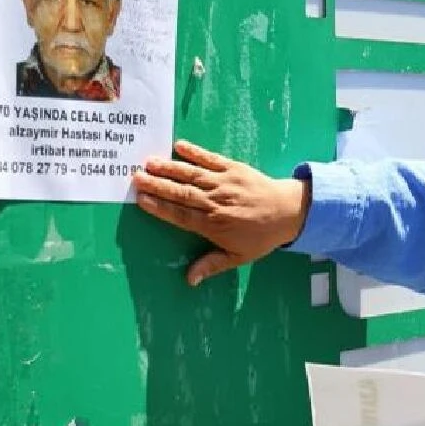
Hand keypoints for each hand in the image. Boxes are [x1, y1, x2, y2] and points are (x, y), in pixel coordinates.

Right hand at [131, 139, 311, 285]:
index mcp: (214, 224)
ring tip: (149, 162)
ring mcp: (225, 182)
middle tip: (135, 177)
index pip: (181, 215)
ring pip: (192, 174)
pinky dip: (195, 151)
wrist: (289, 211)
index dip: (160, 208)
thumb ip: (212, 265)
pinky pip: (211, 158)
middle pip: (181, 193)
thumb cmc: (261, 236)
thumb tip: (190, 280)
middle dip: (158, 185)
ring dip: (170, 168)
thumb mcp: (239, 256)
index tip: (141, 200)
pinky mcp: (234, 168)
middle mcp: (216, 202)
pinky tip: (179, 145)